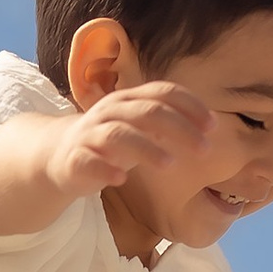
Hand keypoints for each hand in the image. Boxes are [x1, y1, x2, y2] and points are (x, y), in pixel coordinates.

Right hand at [48, 80, 216, 197]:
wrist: (59, 155)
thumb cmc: (112, 141)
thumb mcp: (142, 127)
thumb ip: (172, 122)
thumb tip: (212, 124)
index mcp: (129, 100)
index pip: (162, 92)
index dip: (190, 106)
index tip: (213, 126)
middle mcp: (110, 111)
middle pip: (147, 112)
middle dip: (179, 128)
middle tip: (204, 149)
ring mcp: (90, 134)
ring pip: (119, 134)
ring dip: (146, 149)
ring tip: (170, 165)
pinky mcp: (75, 159)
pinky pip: (88, 161)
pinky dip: (104, 169)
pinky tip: (121, 179)